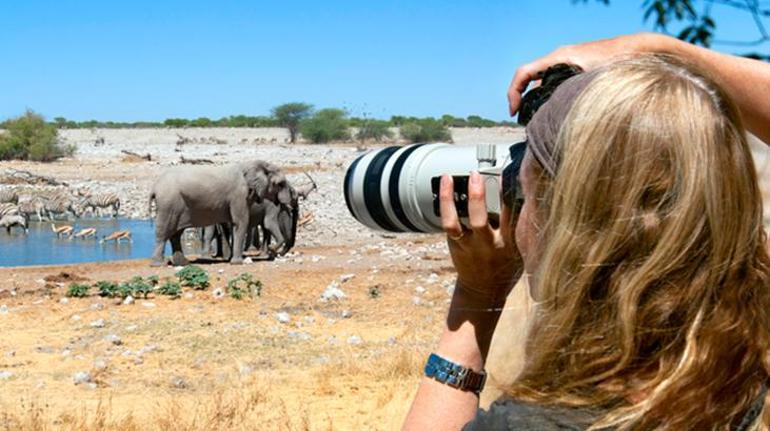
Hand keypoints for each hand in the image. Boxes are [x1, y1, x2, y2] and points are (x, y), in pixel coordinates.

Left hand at [440, 172, 520, 305]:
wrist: (484, 291)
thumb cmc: (507, 265)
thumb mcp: (522, 248)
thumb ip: (521, 226)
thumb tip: (525, 194)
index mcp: (509, 245)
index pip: (512, 217)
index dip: (511, 196)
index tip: (511, 176)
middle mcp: (487, 245)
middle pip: (480, 221)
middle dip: (477, 197)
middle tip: (476, 175)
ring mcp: (468, 246)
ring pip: (455, 223)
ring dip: (449, 200)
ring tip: (448, 178)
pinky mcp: (455, 244)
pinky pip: (448, 224)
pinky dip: (445, 204)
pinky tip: (445, 186)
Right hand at [507, 33, 669, 115]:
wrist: (638, 49)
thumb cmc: (619, 60)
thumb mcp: (594, 80)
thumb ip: (576, 95)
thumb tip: (560, 117)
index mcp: (559, 58)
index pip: (523, 73)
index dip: (513, 92)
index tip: (514, 111)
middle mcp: (560, 58)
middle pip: (529, 78)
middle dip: (522, 99)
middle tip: (522, 120)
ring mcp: (567, 62)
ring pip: (541, 81)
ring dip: (536, 99)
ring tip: (538, 120)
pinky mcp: (575, 69)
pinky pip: (553, 82)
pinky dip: (548, 96)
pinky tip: (556, 112)